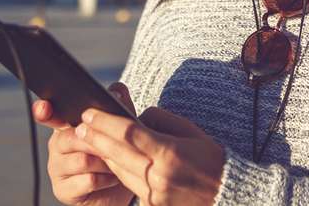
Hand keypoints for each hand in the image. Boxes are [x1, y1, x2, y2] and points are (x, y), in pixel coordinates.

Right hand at [33, 82, 136, 205]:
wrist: (117, 190)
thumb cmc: (114, 155)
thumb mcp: (119, 129)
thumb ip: (118, 107)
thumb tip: (118, 89)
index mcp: (65, 126)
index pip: (49, 115)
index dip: (43, 110)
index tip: (44, 107)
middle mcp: (56, 145)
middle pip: (73, 137)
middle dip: (98, 143)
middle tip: (114, 147)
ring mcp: (56, 169)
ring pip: (83, 160)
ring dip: (106, 163)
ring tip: (117, 164)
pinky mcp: (63, 190)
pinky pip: (88, 181)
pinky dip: (106, 180)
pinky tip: (112, 180)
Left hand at [74, 100, 225, 205]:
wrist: (229, 196)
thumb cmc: (211, 159)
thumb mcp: (189, 131)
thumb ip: (159, 120)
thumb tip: (135, 118)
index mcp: (169, 154)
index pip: (128, 133)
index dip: (104, 122)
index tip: (89, 112)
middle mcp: (158, 176)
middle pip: (117, 153)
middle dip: (95, 138)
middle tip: (79, 126)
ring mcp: (154, 195)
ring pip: (119, 171)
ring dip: (103, 154)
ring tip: (90, 139)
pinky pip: (129, 184)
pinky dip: (118, 170)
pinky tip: (110, 159)